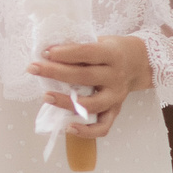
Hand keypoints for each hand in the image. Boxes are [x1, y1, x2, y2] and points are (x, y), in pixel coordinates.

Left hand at [28, 36, 152, 139]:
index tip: (45, 53)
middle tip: (33, 69)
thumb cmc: (111, 50)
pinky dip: (86, 131)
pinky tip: (68, 127)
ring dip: (66, 102)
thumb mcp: (100, 41)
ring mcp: (116, 96)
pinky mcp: (115, 110)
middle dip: (55, 73)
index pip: (86, 53)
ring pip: (91, 104)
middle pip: (84, 77)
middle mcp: (115, 77)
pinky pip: (103, 126)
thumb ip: (80, 47)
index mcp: (111, 55)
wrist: (139, 63)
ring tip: (46, 96)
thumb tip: (48, 52)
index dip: (64, 53)